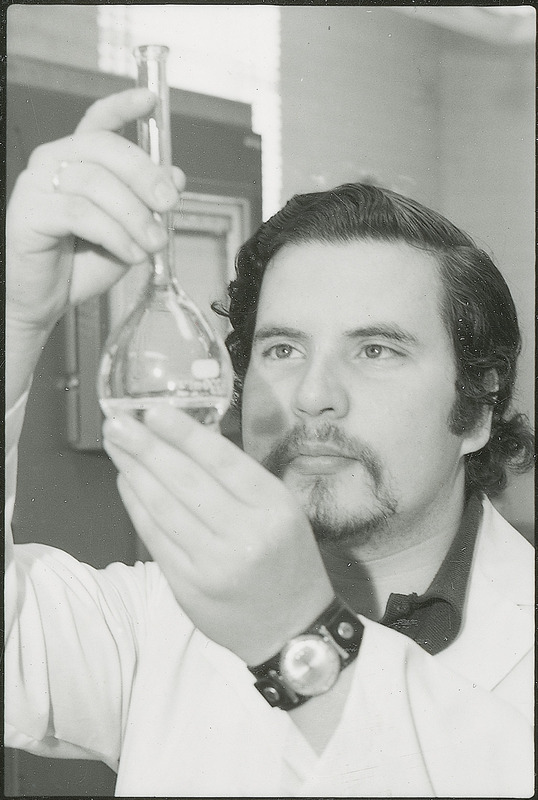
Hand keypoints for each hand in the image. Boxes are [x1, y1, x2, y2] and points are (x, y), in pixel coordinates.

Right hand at [6, 88, 184, 332]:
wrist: (47, 301)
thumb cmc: (82, 263)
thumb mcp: (129, 231)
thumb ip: (149, 204)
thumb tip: (175, 176)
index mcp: (78, 161)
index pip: (98, 122)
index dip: (123, 106)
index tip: (151, 101)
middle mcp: (54, 163)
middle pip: (104, 148)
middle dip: (145, 174)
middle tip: (170, 203)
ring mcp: (36, 185)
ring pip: (96, 183)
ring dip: (135, 215)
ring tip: (153, 244)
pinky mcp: (28, 214)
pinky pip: (80, 214)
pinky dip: (114, 234)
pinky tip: (131, 253)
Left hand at [102, 406, 334, 664]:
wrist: (292, 630)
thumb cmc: (287, 560)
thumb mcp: (282, 511)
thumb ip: (241, 480)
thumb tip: (188, 438)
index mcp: (275, 508)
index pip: (223, 462)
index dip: (185, 434)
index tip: (154, 411)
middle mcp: (246, 535)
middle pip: (186, 482)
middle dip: (147, 447)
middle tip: (118, 422)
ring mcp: (215, 565)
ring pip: (164, 509)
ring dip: (134, 472)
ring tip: (117, 445)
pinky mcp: (189, 587)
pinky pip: (155, 539)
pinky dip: (136, 507)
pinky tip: (127, 482)